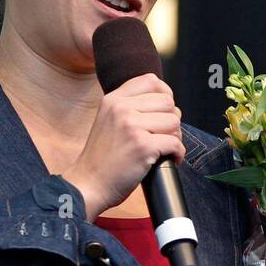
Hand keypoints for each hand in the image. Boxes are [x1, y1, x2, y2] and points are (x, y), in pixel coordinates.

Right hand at [61, 73, 185, 217]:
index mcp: (113, 99)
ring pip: (174, 122)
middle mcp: (122, 108)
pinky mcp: (143, 146)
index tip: (164, 111)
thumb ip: (129, 107)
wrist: (88, 184)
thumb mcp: (108, 120)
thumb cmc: (102, 158)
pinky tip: (168, 160)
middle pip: (168, 102)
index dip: (165, 95)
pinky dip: (177, 154)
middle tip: (162, 136)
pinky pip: (176, 143)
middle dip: (171, 121)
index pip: (151, 80)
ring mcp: (132, 126)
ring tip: (162, 148)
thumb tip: (165, 100)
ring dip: (175, 137)